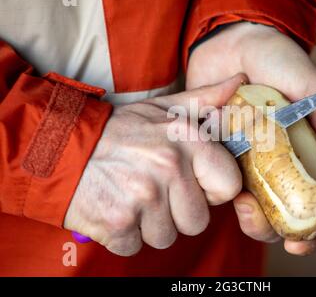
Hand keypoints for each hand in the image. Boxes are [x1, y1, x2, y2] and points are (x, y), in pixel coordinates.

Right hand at [64, 75, 244, 255]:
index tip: (191, 181)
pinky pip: (136, 247)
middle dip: (178, 211)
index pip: (229, 187)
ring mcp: (142, 197)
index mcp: (188, 139)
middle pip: (198, 220)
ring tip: (133, 197)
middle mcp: (167, 167)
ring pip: (167, 237)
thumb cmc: (121, 130)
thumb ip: (207, 99)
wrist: (62, 146)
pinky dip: (125, 235)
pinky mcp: (116, 223)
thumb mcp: (164, 107)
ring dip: (150, 224)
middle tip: (154, 188)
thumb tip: (240, 81)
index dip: (211, 189)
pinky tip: (116, 207)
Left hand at [187, 22, 315, 254]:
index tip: (300, 244)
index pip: (313, 201)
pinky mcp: (218, 149)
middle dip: (270, 228)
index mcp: (303, 153)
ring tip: (242, 203)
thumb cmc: (280, 61)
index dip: (311, 229)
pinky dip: (220, 190)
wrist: (236, 41)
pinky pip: (218, 179)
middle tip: (258, 219)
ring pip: (248, 203)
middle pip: (277, 210)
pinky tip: (221, 186)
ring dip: (246, 216)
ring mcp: (245, 157)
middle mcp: (275, 161)